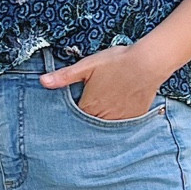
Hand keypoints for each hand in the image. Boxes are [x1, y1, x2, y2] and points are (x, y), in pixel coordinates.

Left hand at [39, 43, 160, 120]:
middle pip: (90, 126)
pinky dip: (118, 121)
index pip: (74, 120)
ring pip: (106, 127)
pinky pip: (123, 125)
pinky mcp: (134, 118)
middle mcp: (103, 117)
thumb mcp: (87, 65)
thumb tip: (42, 81)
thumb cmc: (117, 62)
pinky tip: (118, 111)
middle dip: (85, 122)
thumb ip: (64, 76)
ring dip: (102, 122)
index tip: (70, 113)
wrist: (148, 63)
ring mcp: (120, 120)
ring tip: (102, 113)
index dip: (71, 116)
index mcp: (89, 107)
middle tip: (86, 115)